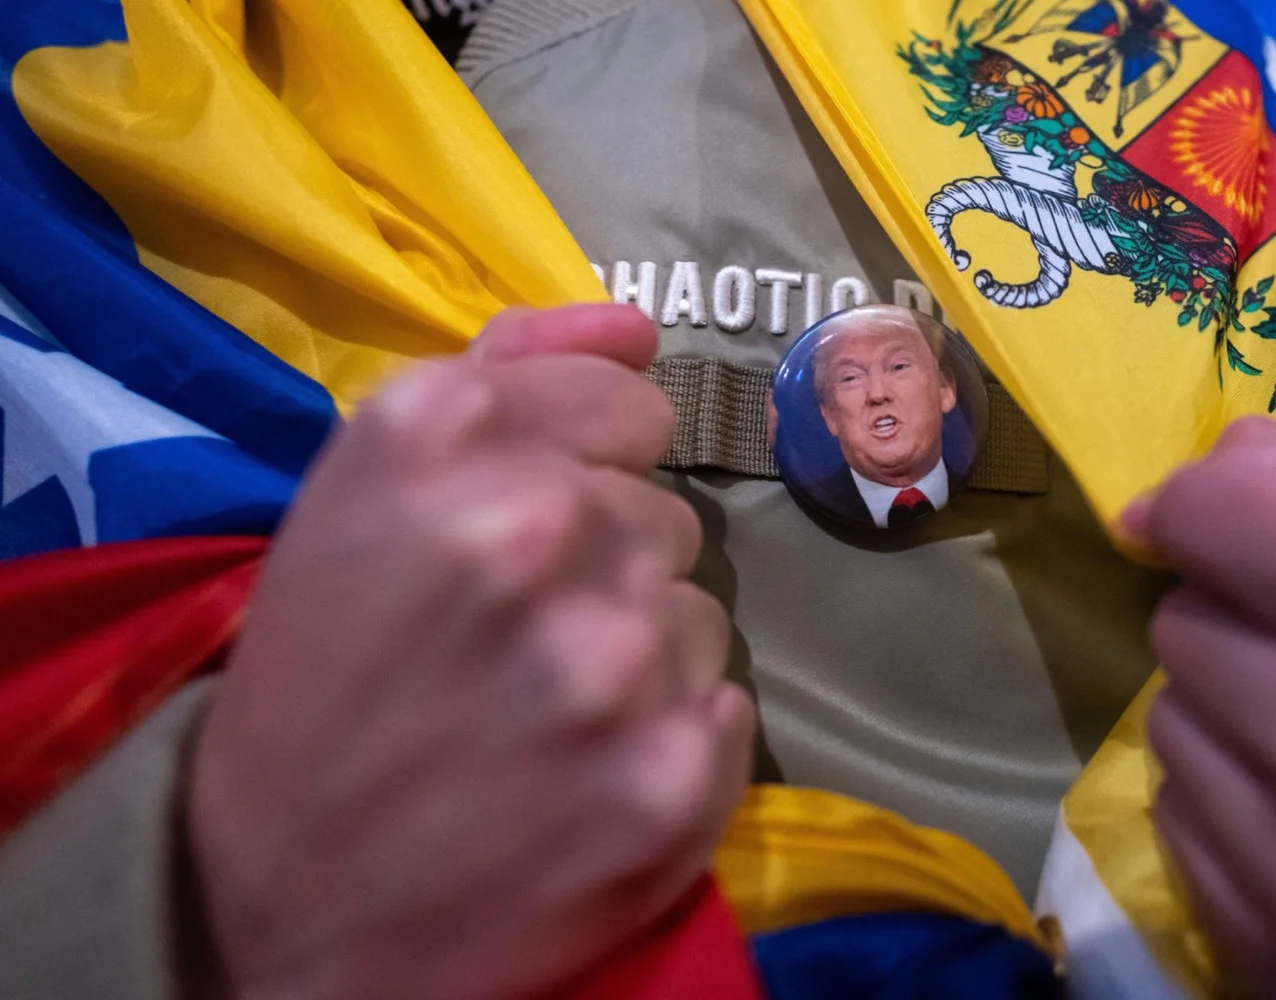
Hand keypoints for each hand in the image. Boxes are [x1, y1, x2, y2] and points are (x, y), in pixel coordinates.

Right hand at [188, 305, 754, 999]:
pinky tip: (582, 779)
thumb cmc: (318, 683)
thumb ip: (507, 374)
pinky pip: (724, 710)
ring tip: (539, 720)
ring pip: (698, 613)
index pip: (630, 405)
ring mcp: (614, 661)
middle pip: (664, 514)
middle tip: (508, 647)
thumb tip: (639, 327)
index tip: (528, 530)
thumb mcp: (364, 490)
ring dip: (639, 657)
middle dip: (602, 570)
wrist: (266, 905)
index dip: (585, 469)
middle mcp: (535, 527)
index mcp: (440, 435)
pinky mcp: (671, 779)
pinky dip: (669, 742)